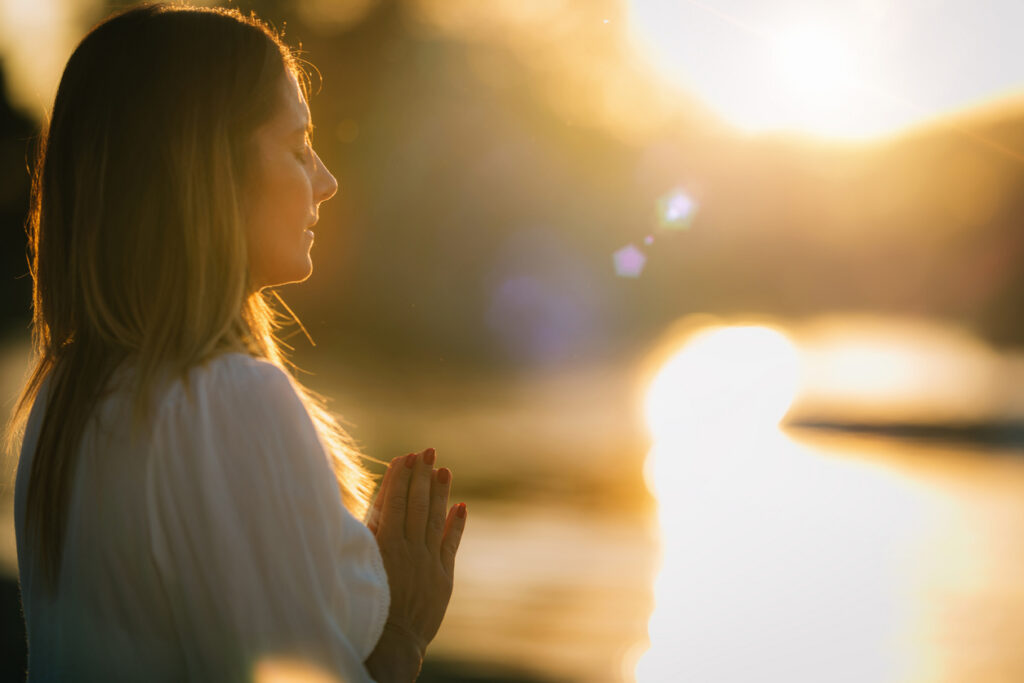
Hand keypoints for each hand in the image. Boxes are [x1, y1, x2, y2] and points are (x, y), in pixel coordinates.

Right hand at [367, 448, 465, 658]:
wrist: (390, 642)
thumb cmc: (367, 599)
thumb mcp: (363, 561)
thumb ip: (373, 529)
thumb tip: (383, 496)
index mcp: (385, 545)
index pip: (395, 502)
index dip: (401, 477)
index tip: (406, 456)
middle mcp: (409, 550)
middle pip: (417, 505)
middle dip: (422, 476)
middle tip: (428, 451)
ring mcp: (428, 564)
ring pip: (435, 520)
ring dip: (440, 493)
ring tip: (444, 470)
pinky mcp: (443, 578)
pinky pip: (450, 545)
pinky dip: (455, 524)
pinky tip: (460, 505)